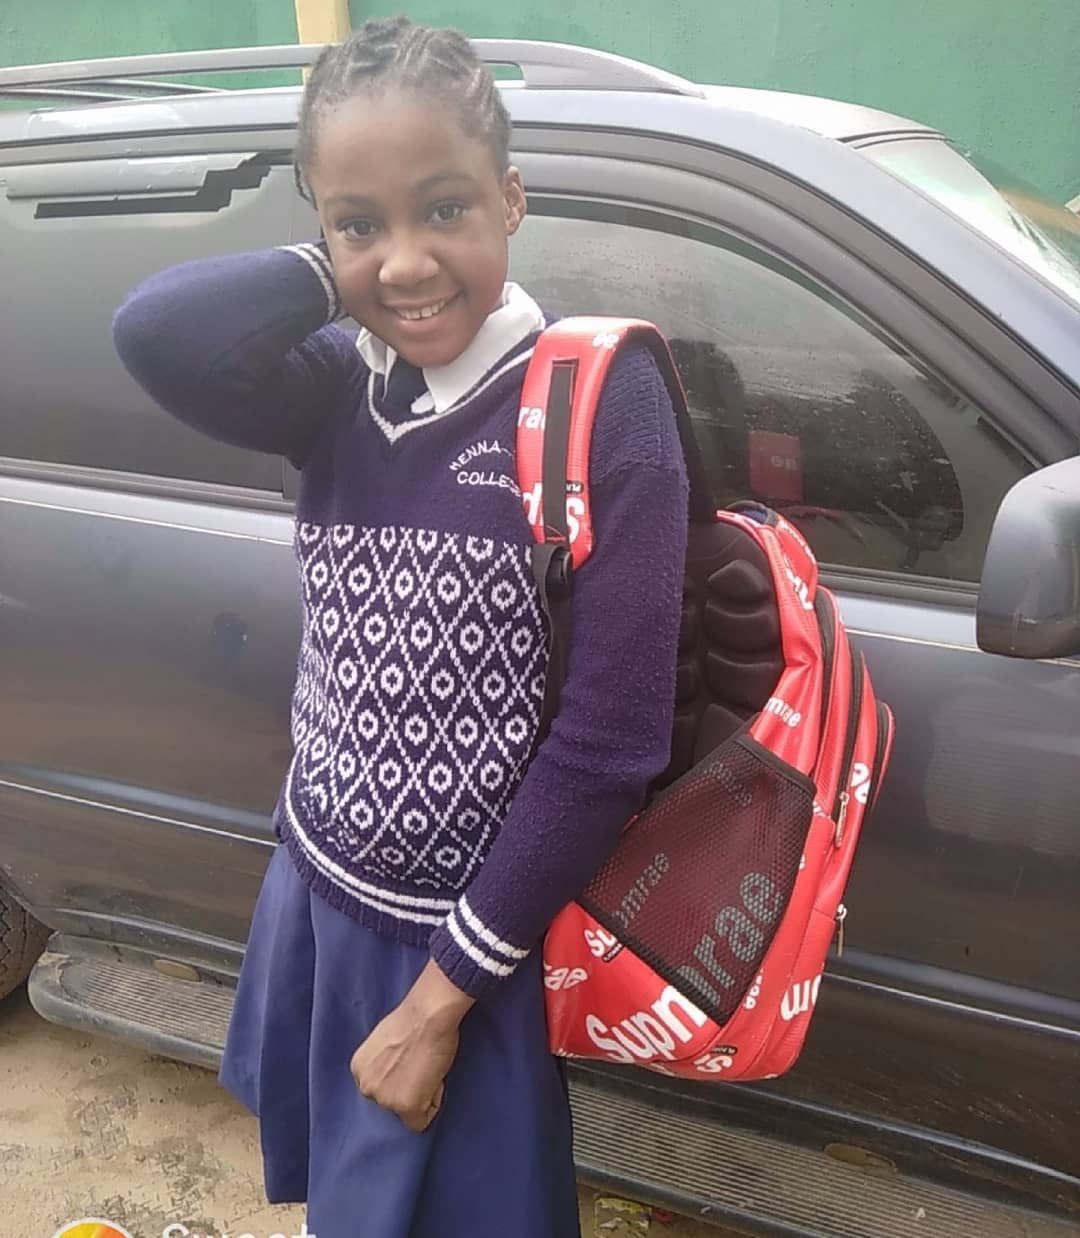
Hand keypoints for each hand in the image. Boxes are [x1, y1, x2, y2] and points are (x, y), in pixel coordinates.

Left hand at [350, 960, 473, 1131]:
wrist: (429, 1014)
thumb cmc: (415, 1017)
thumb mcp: (385, 1042)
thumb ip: (384, 1063)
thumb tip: (396, 1071)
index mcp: (359, 1068)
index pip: (381, 1088)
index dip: (401, 1078)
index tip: (411, 1064)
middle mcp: (366, 1087)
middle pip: (392, 1104)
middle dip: (408, 1091)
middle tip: (422, 1067)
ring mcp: (385, 1099)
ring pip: (407, 1114)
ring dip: (421, 1097)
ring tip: (428, 1069)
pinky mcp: (406, 1106)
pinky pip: (421, 1121)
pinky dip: (432, 1105)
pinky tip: (434, 1079)